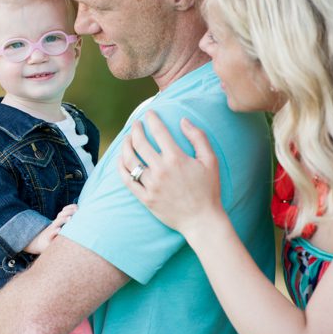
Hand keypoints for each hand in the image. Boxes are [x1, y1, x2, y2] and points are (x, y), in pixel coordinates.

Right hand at [23, 204, 77, 253]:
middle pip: (61, 215)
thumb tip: (80, 219)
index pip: (64, 211)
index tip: (77, 206)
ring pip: (56, 223)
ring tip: (69, 218)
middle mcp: (55, 224)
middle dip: (68, 212)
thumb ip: (69, 224)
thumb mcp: (61, 228)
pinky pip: (51, 234)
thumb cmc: (54, 236)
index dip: (69, 207)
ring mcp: (51, 230)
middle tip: (76, 210)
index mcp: (59, 221)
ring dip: (63, 219)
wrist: (39, 243)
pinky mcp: (48, 238)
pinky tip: (59, 229)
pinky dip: (54, 231)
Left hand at [118, 111, 223, 239]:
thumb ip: (198, 137)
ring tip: (127, 138)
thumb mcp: (211, 161)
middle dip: (136, 129)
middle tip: (136, 124)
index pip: (159, 132)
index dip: (152, 119)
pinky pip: (127, 179)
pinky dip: (121, 167)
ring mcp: (151, 185)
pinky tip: (121, 159)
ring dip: (125, 145)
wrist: (202, 220)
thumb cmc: (208, 189)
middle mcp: (161, 171)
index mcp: (176, 159)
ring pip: (130, 160)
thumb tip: (183, 120)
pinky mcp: (145, 198)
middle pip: (140, 143)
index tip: (149, 113)